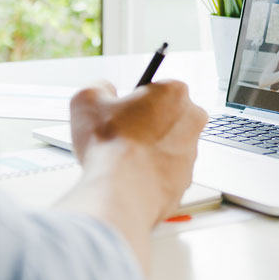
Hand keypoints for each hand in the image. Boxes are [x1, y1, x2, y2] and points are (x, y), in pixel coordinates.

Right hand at [69, 79, 206, 221]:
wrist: (121, 192)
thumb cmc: (111, 146)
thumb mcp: (87, 99)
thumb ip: (98, 87)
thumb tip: (103, 91)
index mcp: (174, 93)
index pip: (157, 88)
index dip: (135, 100)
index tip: (123, 109)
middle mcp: (191, 120)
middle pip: (166, 116)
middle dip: (146, 123)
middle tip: (121, 134)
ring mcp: (191, 153)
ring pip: (168, 145)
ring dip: (148, 149)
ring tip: (121, 158)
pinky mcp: (185, 181)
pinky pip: (166, 172)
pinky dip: (150, 174)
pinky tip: (130, 176)